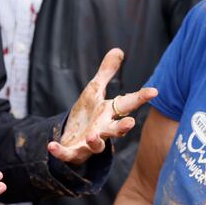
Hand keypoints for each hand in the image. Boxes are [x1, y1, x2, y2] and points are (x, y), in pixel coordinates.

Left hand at [48, 48, 157, 166]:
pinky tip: (51, 146)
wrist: (73, 138)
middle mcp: (103, 129)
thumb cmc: (88, 114)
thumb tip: (118, 50)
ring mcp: (89, 143)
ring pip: (97, 146)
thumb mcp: (94, 90)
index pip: (126, 104)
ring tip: (92, 136)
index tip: (154, 91)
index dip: (140, 97)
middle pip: (116, 130)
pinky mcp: (74, 152)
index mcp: (108, 113)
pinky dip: (60, 151)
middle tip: (130, 123)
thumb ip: (106, 73)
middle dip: (123, 127)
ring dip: (96, 141)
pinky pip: (67, 154)